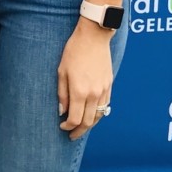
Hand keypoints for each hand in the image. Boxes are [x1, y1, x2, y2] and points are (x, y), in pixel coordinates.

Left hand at [57, 20, 113, 139]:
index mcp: (80, 91)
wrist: (94, 36)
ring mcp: (103, 90)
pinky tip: (91, 115)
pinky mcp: (109, 85)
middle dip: (79, 131)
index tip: (62, 126)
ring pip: (99, 116)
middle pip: (88, 122)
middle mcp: (94, 94)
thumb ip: (62, 94)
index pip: (75, 119)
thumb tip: (62, 112)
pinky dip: (98, 114)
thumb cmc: (74, 51)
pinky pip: (105, 106)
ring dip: (90, 125)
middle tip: (72, 135)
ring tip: (81, 128)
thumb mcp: (62, 71)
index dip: (68, 126)